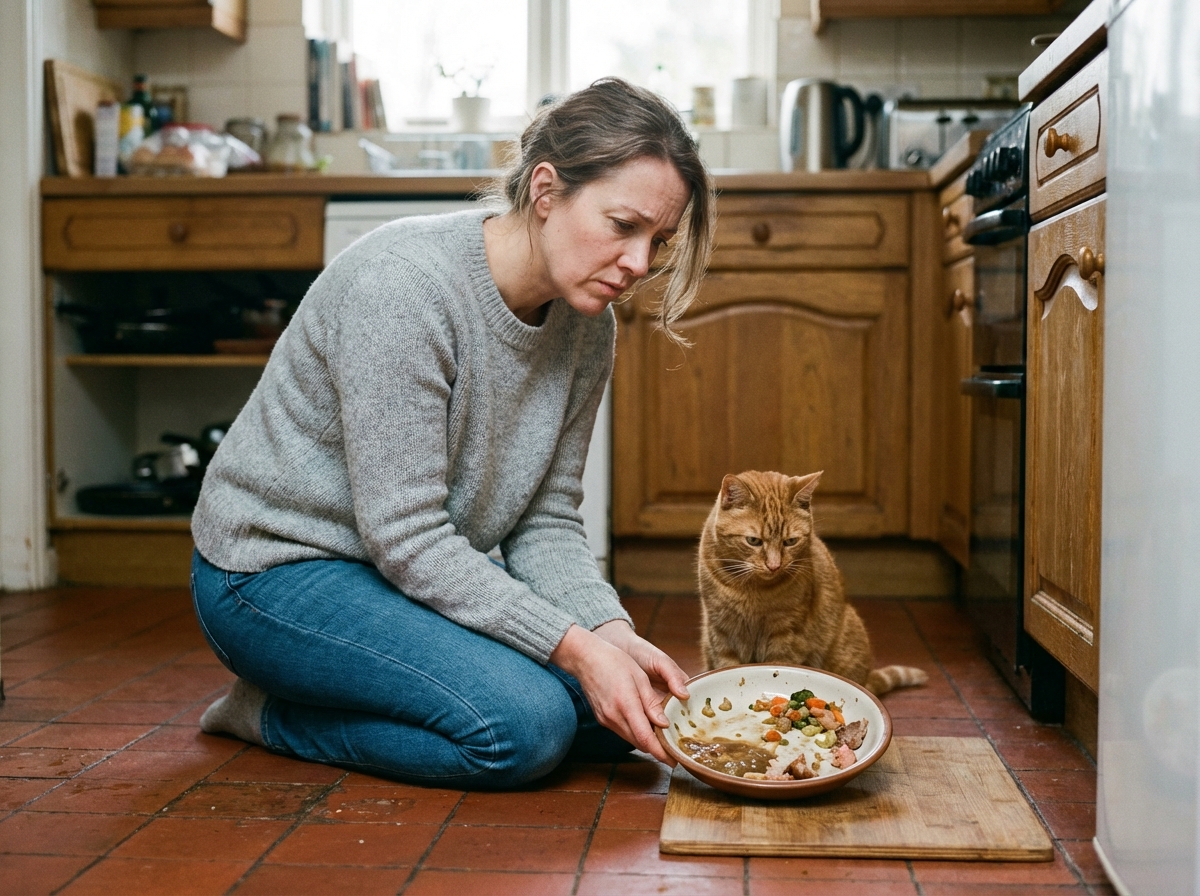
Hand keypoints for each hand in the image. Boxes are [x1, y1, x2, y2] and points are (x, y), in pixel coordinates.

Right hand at [549, 624, 683, 764]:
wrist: (585, 658)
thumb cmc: (614, 661)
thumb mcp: (639, 678)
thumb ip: (651, 703)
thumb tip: (665, 724)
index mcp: (626, 704)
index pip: (645, 738)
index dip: (660, 752)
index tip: (673, 761)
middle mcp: (614, 717)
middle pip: (639, 743)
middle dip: (656, 749)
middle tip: (672, 750)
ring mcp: (606, 719)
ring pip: (630, 739)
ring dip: (645, 741)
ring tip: (661, 738)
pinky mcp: (602, 719)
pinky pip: (622, 731)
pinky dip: (635, 732)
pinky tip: (644, 725)